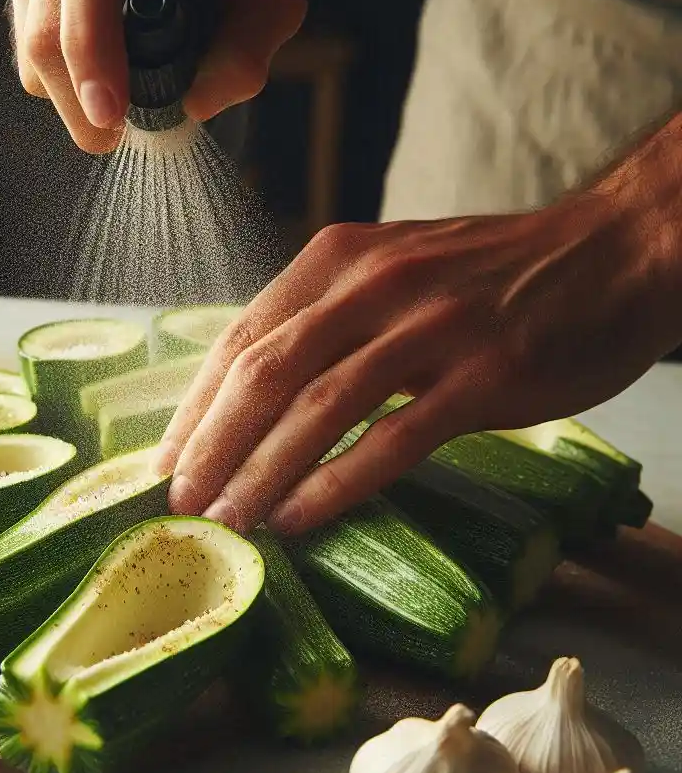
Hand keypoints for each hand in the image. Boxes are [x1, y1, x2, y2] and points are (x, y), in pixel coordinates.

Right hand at [4, 0, 306, 151]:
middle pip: (48, 22)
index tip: (110, 113)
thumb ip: (246, 54)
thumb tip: (194, 106)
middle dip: (83, 99)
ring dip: (73, 93)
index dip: (91, 44)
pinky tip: (106, 65)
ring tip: (125, 91)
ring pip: (31, 43)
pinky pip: (26, 42)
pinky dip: (64, 77)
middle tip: (127, 132)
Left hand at [154, 180, 681, 535]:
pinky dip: (338, 483)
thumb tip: (253, 392)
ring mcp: (429, 328)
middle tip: (181, 502)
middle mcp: (372, 285)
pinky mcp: (483, 374)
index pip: (241, 338)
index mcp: (337, 260)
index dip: (195, 406)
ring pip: (319, 409)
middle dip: (213, 445)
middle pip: (265, 373)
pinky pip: (392, 438)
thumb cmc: (488, 273)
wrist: (607, 251)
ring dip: (262, 472)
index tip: (164, 461)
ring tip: (228, 521)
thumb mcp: (390, 269)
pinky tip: (302, 518)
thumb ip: (324, 316)